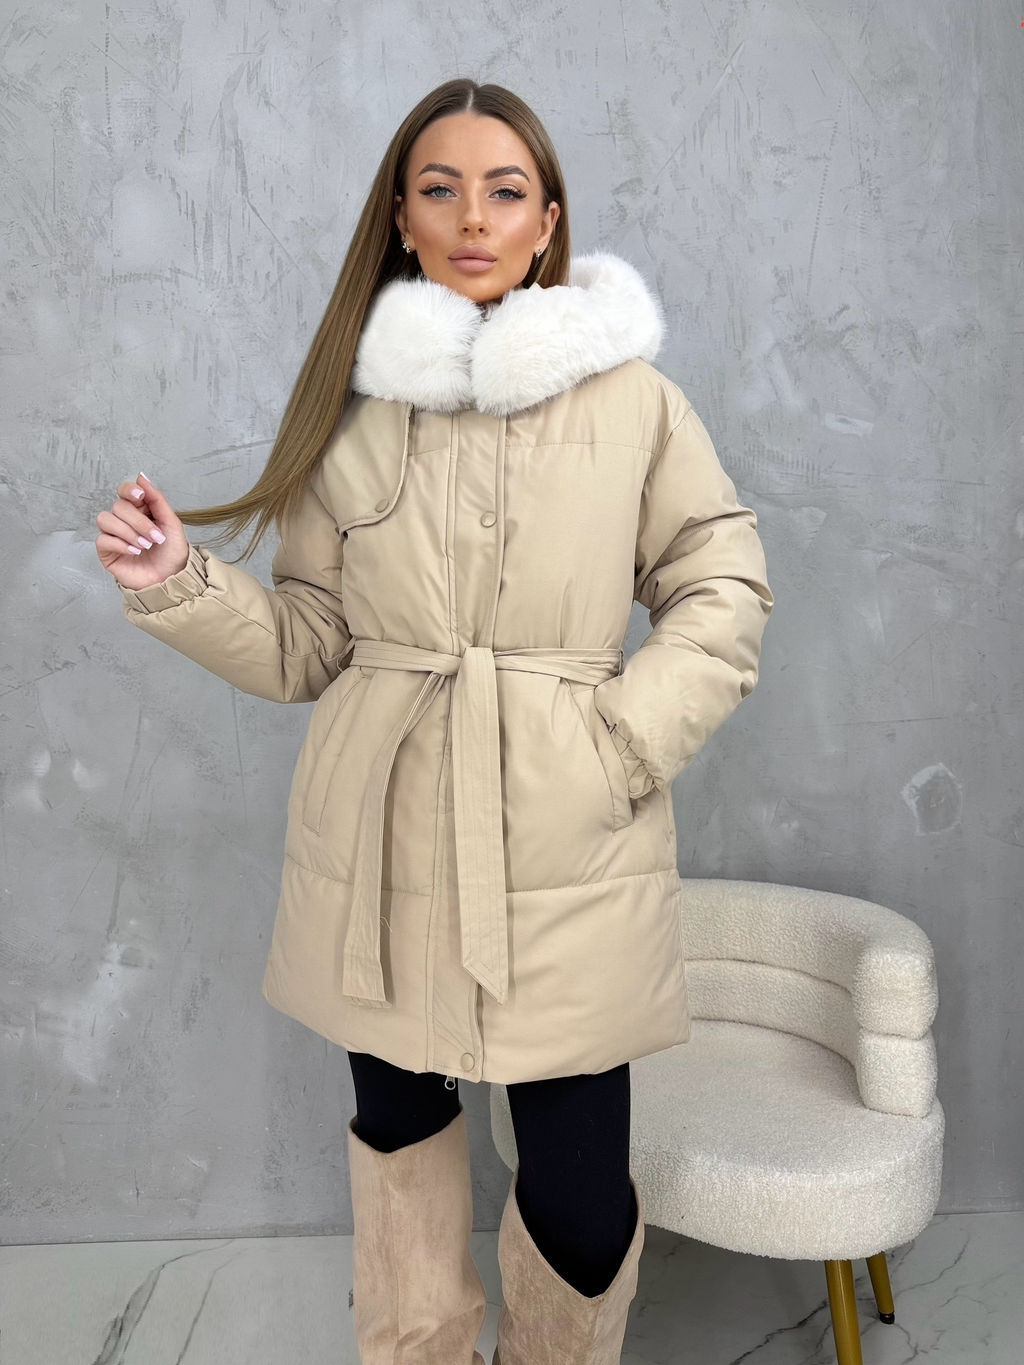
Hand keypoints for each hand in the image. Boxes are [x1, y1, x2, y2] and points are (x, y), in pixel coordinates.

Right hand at [95, 472, 190, 590]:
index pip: (124, 491)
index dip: (129, 490)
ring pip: (105, 519)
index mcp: (139, 510)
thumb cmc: (171, 553)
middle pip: (118, 507)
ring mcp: (113, 535)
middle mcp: (123, 519)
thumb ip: (157, 500)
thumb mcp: (171, 523)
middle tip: (155, 538)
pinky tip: (134, 552)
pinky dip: (120, 544)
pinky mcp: (106, 551)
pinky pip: (103, 539)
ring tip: (145, 546)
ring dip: (128, 532)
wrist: (170, 579)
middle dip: (139, 522)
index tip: (140, 497)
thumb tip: (142, 477)